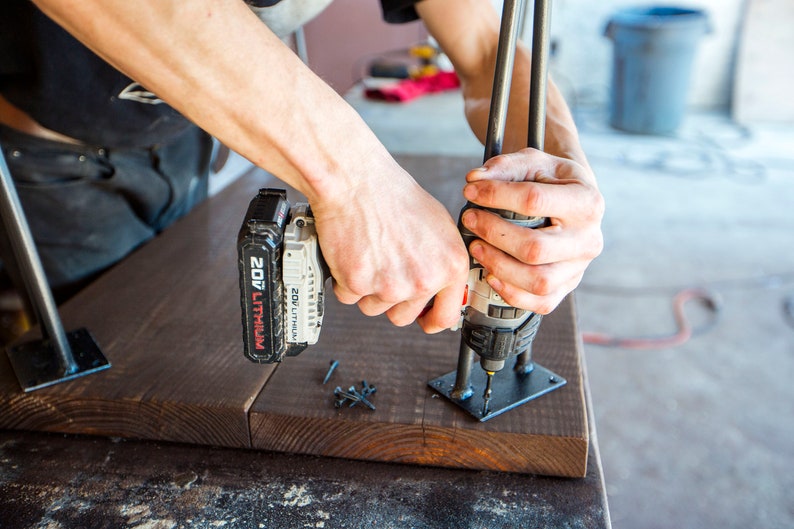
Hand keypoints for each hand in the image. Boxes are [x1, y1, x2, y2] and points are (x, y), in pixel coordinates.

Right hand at [310, 163, 468, 333]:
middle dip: (391, 299)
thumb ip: (443, 264)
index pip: (446, 316)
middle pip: (403, 317)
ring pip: (374, 308)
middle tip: (384, 269)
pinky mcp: (358, 284)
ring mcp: (391, 285)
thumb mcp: (439, 228)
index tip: (422, 319)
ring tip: (370, 254)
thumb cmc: (394, 197)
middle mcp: (423, 279)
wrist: (357, 182)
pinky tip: (353, 253)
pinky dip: (345, 280)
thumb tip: (442, 291)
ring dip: (368, 289)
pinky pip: (348, 297)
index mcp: (450, 266)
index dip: (430, 320)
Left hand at [460, 149, 603, 313]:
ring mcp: (580, 267)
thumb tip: (474, 180)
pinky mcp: (568, 286)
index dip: (495, 196)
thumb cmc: (552, 181)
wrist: (574, 201)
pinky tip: (492, 275)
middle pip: (534, 248)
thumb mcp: (534, 162)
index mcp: (587, 202)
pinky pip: (541, 302)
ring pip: (538, 281)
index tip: (469, 192)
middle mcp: (589, 239)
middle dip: (493, 234)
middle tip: (469, 220)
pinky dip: (512, 293)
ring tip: (476, 248)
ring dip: (498, 266)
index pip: (534, 200)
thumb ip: (505, 166)